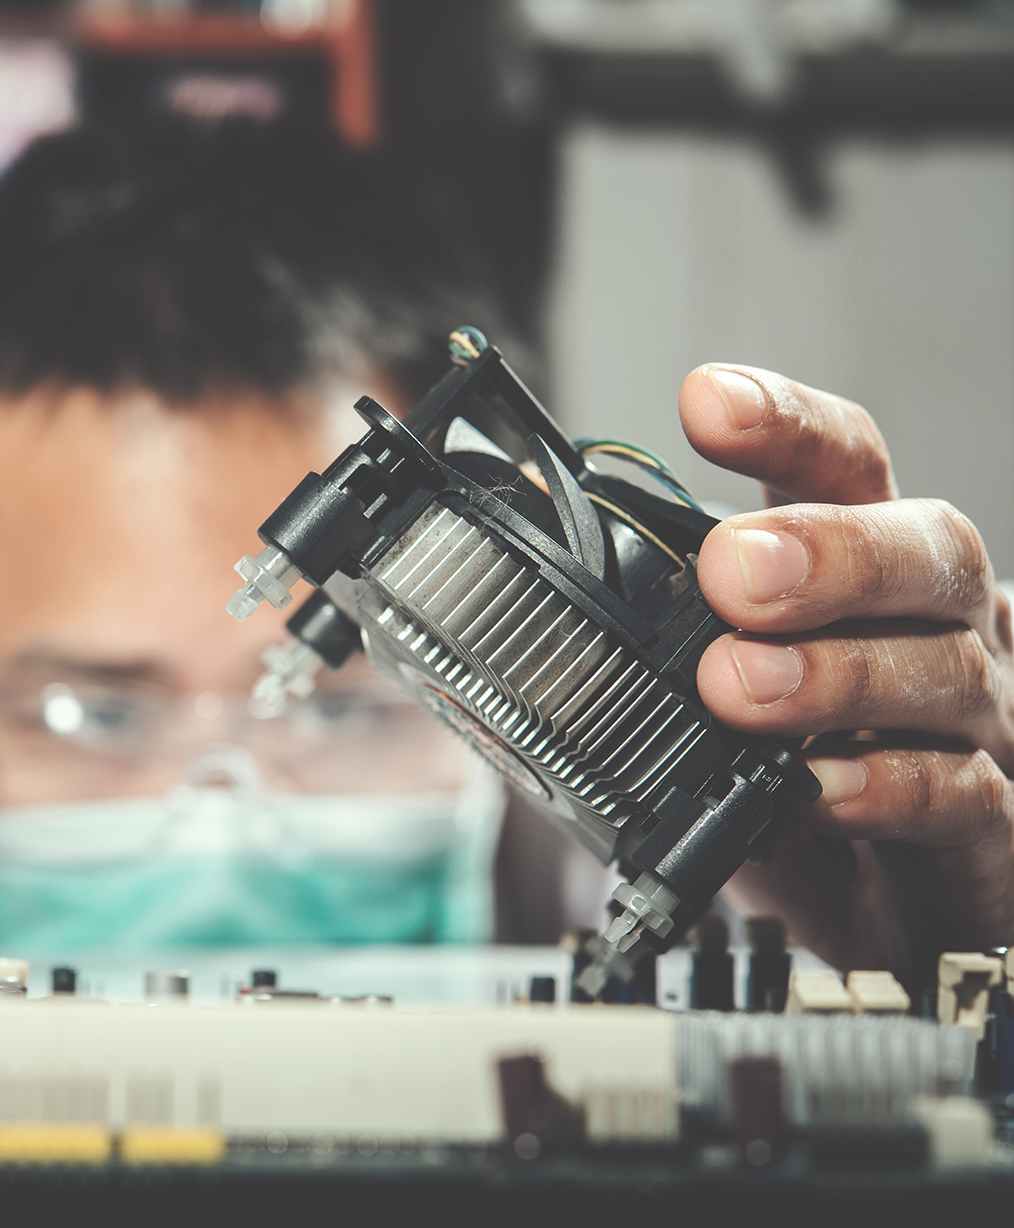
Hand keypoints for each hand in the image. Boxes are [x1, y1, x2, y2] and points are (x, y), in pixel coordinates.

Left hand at [681, 365, 1013, 975]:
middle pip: (928, 547)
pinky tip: (817, 792)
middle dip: (826, 550)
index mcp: (865, 575)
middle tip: (730, 572)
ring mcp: (980, 723)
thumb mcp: (705, 694)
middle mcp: (941, 628)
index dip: (786, 422)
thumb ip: (634, 621)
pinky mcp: (992, 828)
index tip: (706, 400)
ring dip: (833, 673)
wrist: (888, 920)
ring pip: (945, 667)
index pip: (845, 465)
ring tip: (735, 688)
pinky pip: (959, 794)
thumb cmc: (796, 784)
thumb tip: (515, 535)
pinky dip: (885, 788)